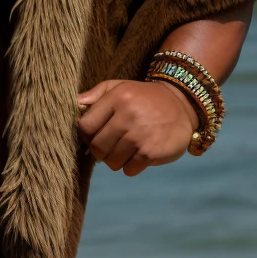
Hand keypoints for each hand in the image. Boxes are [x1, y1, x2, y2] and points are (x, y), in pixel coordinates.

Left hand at [76, 78, 197, 175]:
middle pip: (96, 147)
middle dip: (100, 150)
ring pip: (110, 162)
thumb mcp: (120, 87)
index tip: (94, 135)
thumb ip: (95, 95)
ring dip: (115, 160)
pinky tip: (139, 155)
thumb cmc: (143, 98)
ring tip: (126, 149)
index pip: (85, 126)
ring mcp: (139, 136)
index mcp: (117, 98)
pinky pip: (128, 170)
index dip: (86, 135)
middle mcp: (128, 116)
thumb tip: (73, 105)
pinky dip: (131, 166)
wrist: (182, 105)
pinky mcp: (150, 152)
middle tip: (110, 145)